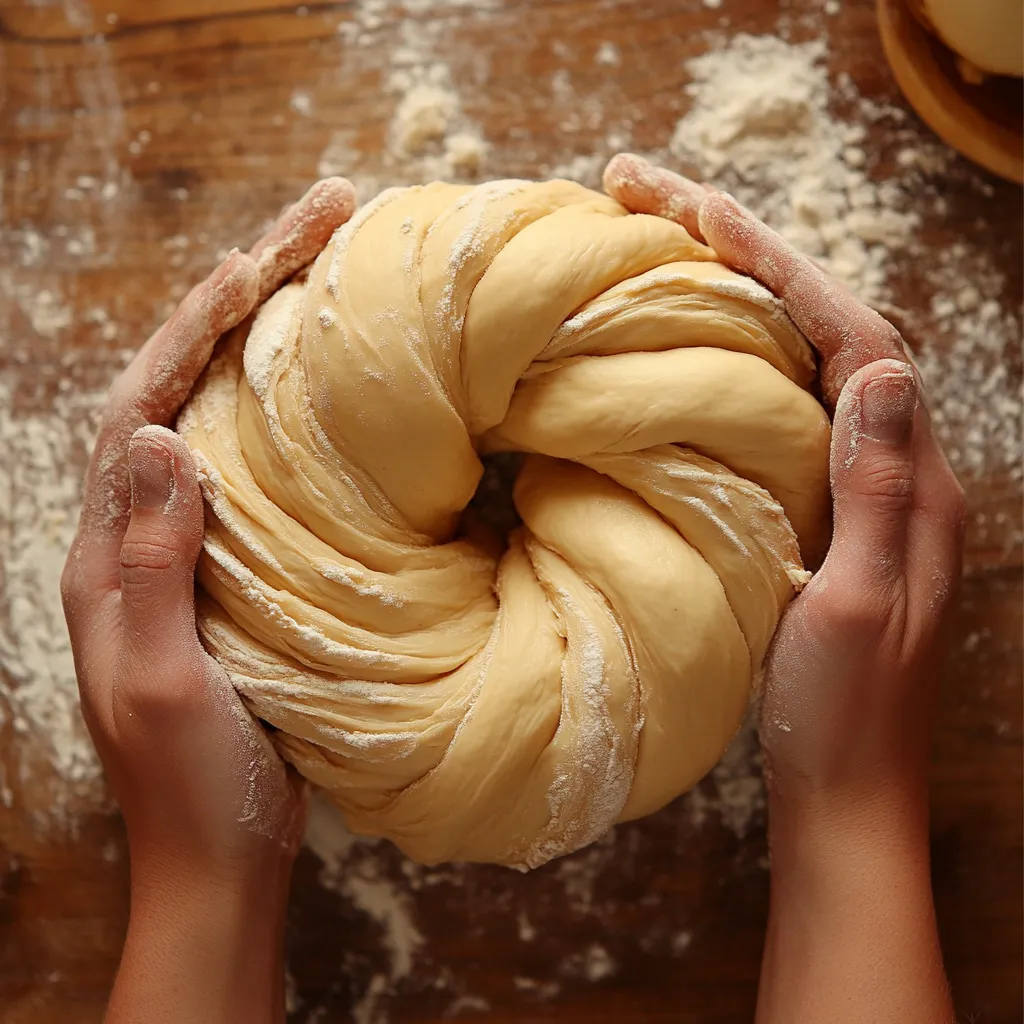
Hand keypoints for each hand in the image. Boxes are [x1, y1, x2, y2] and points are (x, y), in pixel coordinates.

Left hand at [61, 178, 354, 1023]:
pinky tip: (343, 384)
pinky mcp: (245, 567)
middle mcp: (147, 532)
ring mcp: (199, 546)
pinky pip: (270, 466)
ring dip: (275, 338)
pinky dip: (300, 410)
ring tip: (336, 269)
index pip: (141, 407)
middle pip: (186, 386)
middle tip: (321, 219)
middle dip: (244, 297)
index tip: (256, 257)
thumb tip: (159, 434)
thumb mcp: (157, 682)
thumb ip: (146, 565)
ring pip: (230, 415)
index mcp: (110, 552)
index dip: (192, 325)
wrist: (222, 857)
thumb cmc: (190, 784)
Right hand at [605, 155, 961, 1023]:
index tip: (704, 214)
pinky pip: (777, 411)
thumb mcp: (860, 607)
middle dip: (750, 256)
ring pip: (797, 365)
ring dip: (739, 298)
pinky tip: (687, 348)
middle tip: (659, 199)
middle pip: (826, 332)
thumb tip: (876, 365)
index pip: (857, 340)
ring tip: (664, 246)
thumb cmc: (844, 719)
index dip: (784, 269)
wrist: (841, 795)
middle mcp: (890, 474)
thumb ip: (874, 489)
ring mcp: (851, 493)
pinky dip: (735, 362)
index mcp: (913, 488)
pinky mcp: (816, 516)